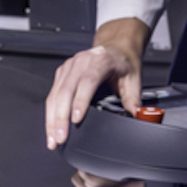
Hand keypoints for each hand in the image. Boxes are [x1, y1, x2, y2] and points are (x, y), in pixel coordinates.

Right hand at [44, 18, 150, 149]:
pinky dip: (50, 114)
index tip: (76, 120)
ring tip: (52, 139)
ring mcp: (68, 68)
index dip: (80, 101)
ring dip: (52, 120)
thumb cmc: (122, 62)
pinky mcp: (61, 74)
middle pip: (65, 91)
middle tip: (60, 138)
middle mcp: (81, 62)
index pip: (87, 82)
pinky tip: (51, 128)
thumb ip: (133, 97)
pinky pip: (52, 96)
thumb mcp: (133, 78)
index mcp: (100, 61)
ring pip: (55, 96)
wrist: (116, 47)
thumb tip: (136, 115)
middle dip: (60, 118)